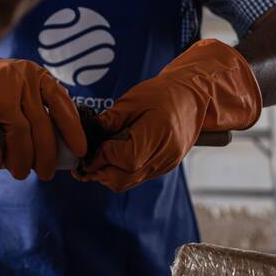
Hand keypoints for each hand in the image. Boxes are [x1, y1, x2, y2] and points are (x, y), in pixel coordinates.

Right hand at [0, 56, 86, 179]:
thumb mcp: (14, 82)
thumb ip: (32, 102)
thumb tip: (52, 141)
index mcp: (33, 75)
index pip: (60, 102)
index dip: (72, 129)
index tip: (78, 151)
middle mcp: (18, 80)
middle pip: (41, 125)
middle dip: (46, 155)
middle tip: (44, 172)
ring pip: (19, 133)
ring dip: (21, 160)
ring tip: (19, 172)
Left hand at [77, 39, 261, 191]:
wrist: (193, 97)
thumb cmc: (164, 93)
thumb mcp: (133, 100)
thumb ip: (110, 120)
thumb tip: (86, 134)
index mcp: (159, 135)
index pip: (125, 159)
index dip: (102, 157)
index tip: (87, 151)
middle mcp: (164, 155)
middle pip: (124, 178)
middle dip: (99, 172)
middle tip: (82, 163)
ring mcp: (165, 164)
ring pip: (128, 182)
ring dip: (107, 176)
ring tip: (93, 162)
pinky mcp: (164, 167)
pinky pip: (137, 177)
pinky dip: (120, 173)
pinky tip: (110, 160)